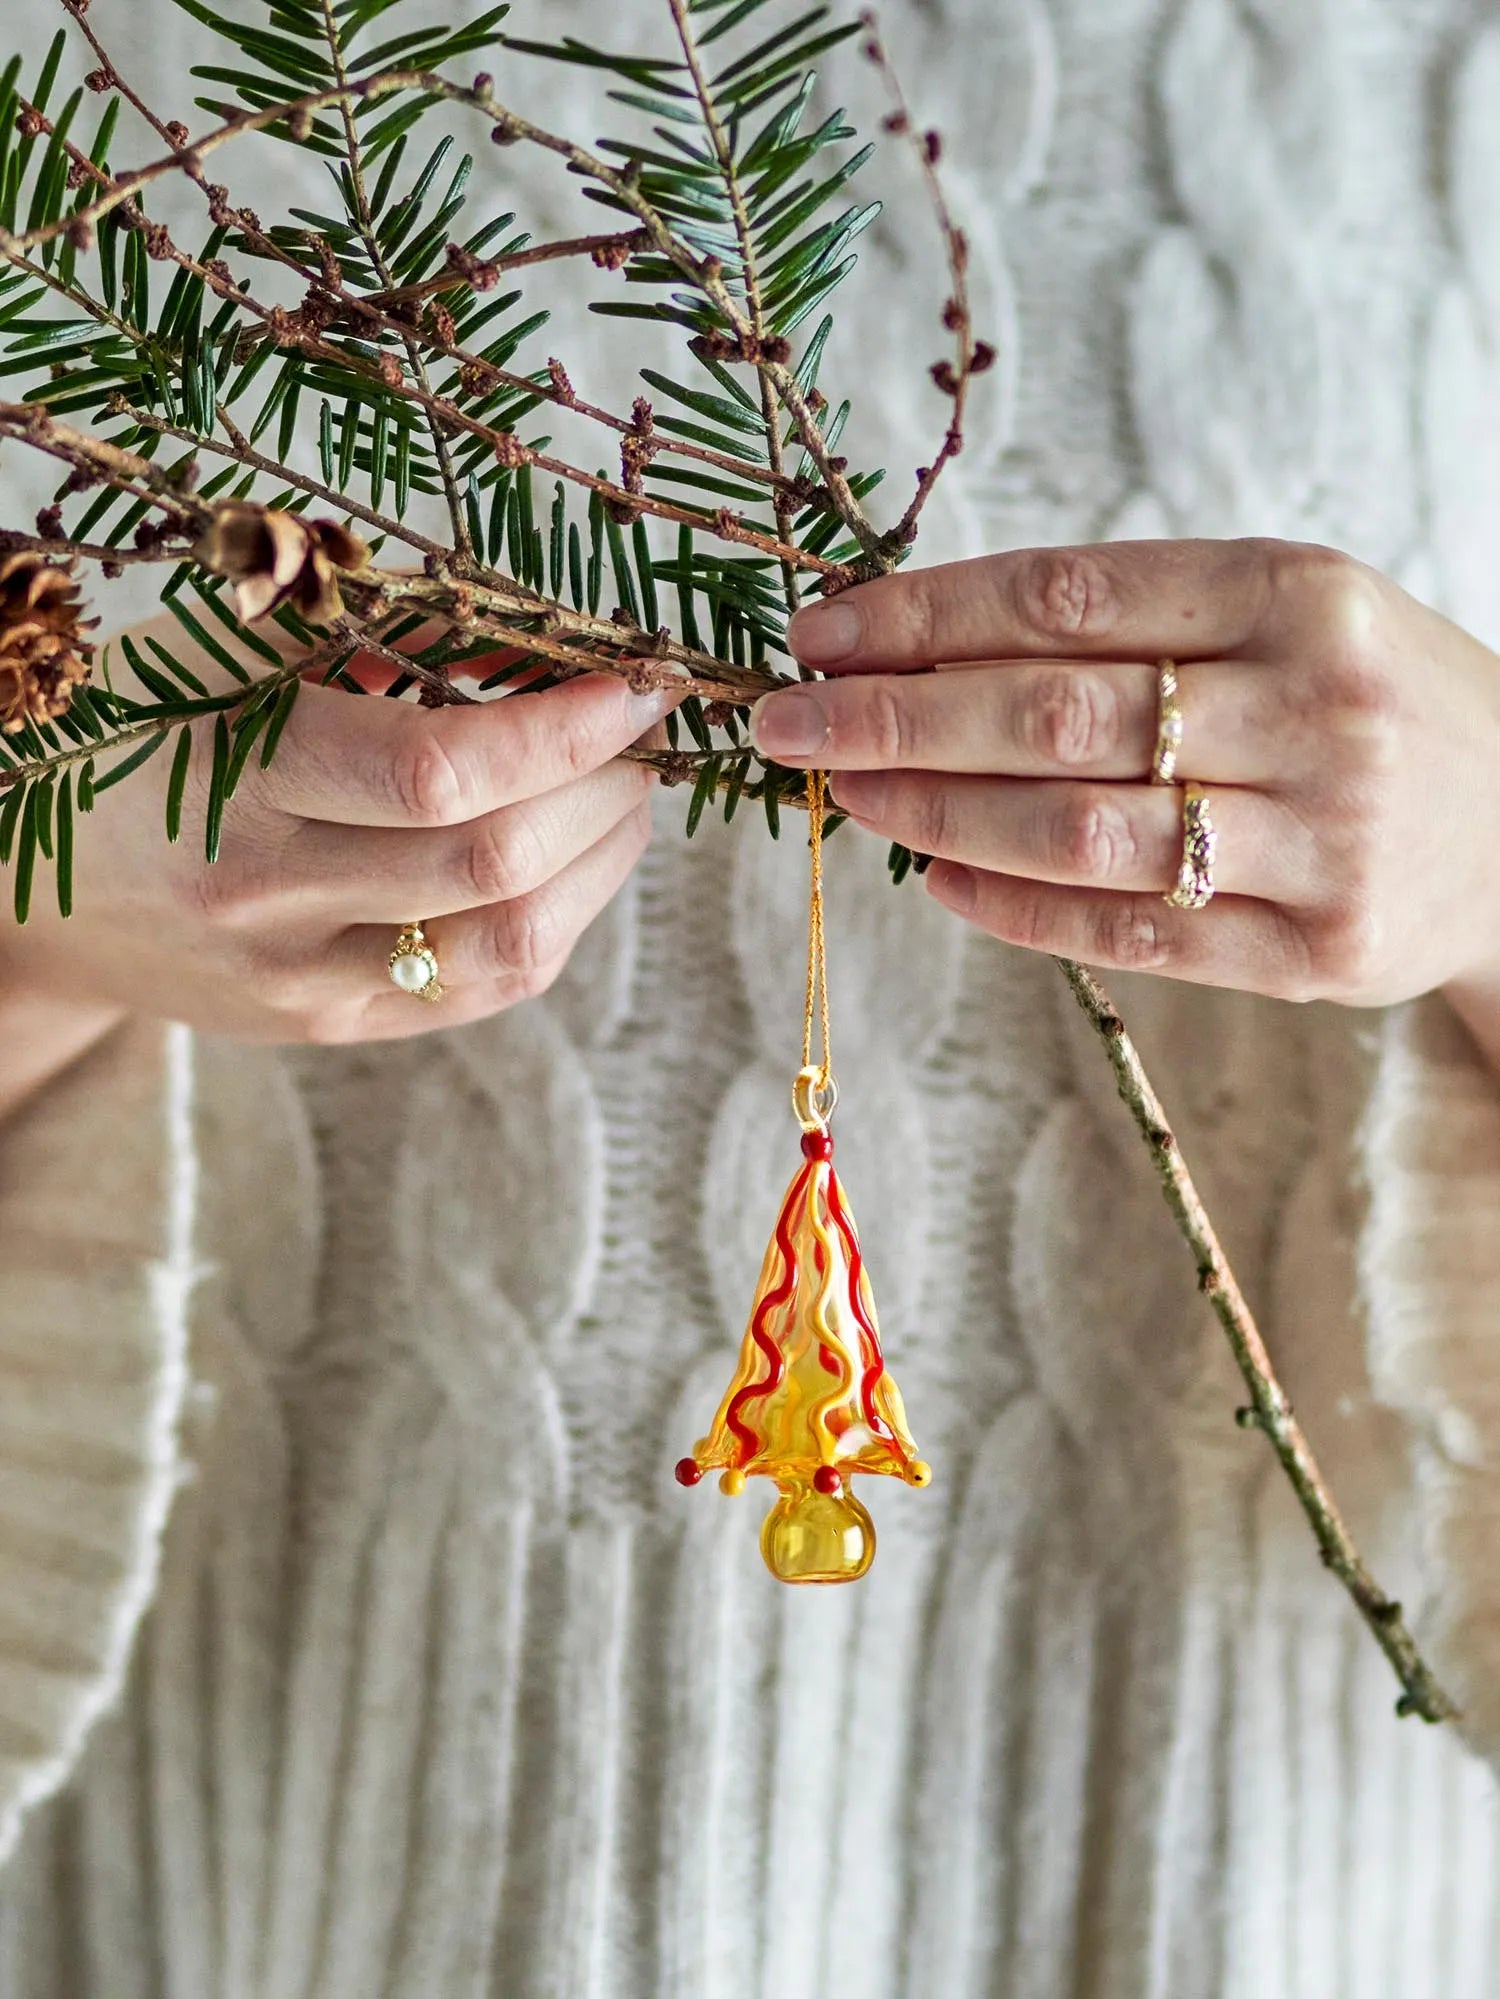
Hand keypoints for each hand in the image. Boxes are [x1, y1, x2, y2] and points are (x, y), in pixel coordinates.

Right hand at [0, 614, 679, 1047]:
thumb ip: (382, 635)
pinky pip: (482, 991)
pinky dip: (555, 920)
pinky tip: (568, 862)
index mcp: (234, 776)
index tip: (633, 683)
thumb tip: (549, 634)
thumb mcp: (228, 651)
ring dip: (601, 866)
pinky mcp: (327, 1028)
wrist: (24, 876)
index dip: (564, 728)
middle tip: (637, 736)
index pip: (443, 772)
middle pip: (495, 862)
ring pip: (510, 947)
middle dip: (605, 791)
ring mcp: (298, 982)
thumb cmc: (136, 729)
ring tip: (619, 797)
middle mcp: (266, 897)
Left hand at [749, 538, 1499, 1050]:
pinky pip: (1136, 935)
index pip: (1067, 597)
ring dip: (940, 815)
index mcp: (1297, 591)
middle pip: (1057, 714)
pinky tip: (939, 880)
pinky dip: (1020, 910)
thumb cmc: (1366, 696)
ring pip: (1084, 831)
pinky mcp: (1321, 952)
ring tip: (849, 797)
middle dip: (898, 718)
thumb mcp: (1284, 611)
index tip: (819, 634)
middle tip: (787, 723)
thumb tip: (918, 643)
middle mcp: (1315, 709)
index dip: (923, 616)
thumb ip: (1132, 621)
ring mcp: (1324, 839)